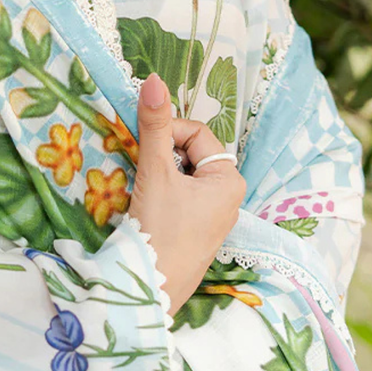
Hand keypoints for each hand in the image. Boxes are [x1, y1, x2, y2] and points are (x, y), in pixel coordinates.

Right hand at [129, 72, 245, 316]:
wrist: (149, 290)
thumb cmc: (159, 230)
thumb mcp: (155, 172)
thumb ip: (154, 124)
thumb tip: (154, 79)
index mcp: (229, 179)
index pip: (194, 132)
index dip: (165, 132)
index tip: (142, 146)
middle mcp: (229, 197)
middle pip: (189, 152)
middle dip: (162, 154)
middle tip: (143, 171)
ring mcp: (213, 217)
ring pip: (182, 175)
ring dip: (159, 173)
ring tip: (144, 190)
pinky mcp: (197, 233)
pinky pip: (180, 197)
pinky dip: (161, 193)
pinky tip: (147, 207)